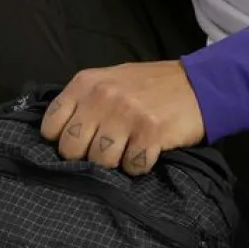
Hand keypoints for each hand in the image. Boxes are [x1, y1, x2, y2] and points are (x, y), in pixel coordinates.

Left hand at [39, 60, 204, 174]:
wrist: (198, 83)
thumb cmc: (148, 86)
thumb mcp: (109, 80)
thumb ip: (82, 102)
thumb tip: (56, 137)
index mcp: (86, 83)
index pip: (50, 127)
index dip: (62, 140)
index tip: (81, 142)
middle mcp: (102, 96)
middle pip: (71, 149)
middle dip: (86, 156)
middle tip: (107, 149)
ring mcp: (126, 113)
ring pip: (100, 161)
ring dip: (115, 162)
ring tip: (129, 148)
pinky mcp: (150, 131)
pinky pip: (132, 167)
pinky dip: (139, 165)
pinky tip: (147, 151)